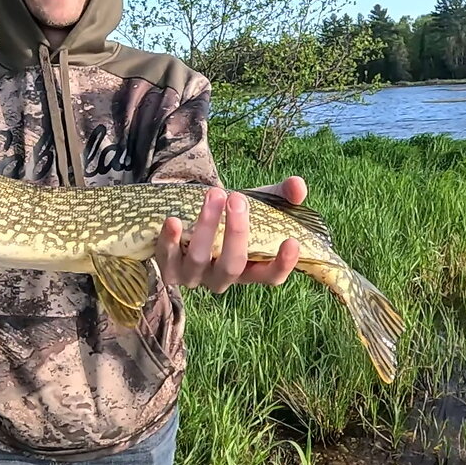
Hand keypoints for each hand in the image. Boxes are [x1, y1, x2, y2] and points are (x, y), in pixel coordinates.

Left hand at [154, 176, 307, 292]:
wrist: (187, 216)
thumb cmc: (228, 216)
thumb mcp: (257, 204)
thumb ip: (281, 195)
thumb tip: (298, 185)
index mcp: (248, 269)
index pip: (270, 277)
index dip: (283, 264)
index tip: (292, 241)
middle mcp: (222, 278)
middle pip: (232, 265)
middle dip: (236, 232)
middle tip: (237, 198)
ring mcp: (194, 276)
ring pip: (200, 259)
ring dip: (207, 226)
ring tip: (213, 194)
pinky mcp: (168, 269)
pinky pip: (167, 258)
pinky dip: (170, 240)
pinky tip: (174, 220)